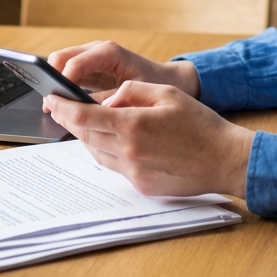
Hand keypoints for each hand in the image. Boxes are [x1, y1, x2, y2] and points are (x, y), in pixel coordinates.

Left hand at [45, 81, 253, 198]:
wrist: (224, 160)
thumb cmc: (200, 124)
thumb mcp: (167, 94)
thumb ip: (133, 91)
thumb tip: (108, 99)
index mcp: (133, 124)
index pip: (84, 116)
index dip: (63, 108)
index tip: (52, 99)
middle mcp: (129, 151)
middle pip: (85, 135)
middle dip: (71, 120)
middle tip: (63, 108)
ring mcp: (133, 171)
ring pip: (96, 152)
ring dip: (88, 136)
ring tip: (88, 122)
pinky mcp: (140, 185)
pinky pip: (113, 166)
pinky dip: (107, 151)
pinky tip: (114, 140)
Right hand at [46, 40, 199, 96]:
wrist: (168, 80)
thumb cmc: (155, 84)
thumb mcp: (134, 93)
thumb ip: (108, 101)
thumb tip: (85, 110)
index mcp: (109, 53)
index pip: (76, 62)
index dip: (63, 80)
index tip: (58, 100)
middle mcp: (96, 51)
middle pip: (60, 58)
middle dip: (51, 80)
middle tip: (51, 106)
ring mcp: (89, 59)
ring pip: (59, 65)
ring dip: (53, 84)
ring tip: (53, 109)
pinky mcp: (87, 70)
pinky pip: (66, 75)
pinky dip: (60, 89)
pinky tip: (62, 107)